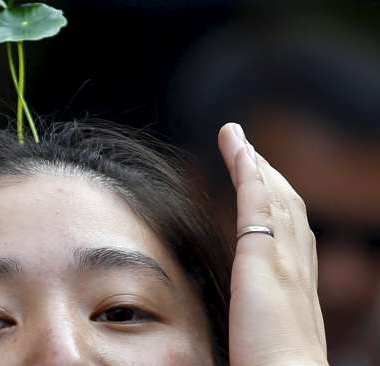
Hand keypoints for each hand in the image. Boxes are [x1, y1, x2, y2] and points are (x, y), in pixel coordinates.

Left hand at [219, 123, 327, 365]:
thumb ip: (259, 321)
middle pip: (287, 207)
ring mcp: (284, 258)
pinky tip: (238, 149)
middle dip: (269, 174)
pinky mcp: (263, 256)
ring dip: (256, 163)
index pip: (290, 234)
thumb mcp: (267, 340)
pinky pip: (257, 202)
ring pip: (274, 196)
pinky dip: (249, 171)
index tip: (262, 184)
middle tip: (251, 150)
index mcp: (297, 288)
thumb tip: (244, 329)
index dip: (278, 204)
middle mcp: (298, 266)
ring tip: (237, 138)